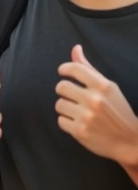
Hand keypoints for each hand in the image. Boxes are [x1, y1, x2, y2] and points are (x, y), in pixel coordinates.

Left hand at [56, 45, 137, 165]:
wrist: (130, 141)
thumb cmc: (118, 111)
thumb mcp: (109, 88)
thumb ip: (89, 69)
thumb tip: (75, 48)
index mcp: (103, 86)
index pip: (74, 69)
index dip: (64, 68)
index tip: (62, 72)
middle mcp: (94, 100)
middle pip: (61, 86)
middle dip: (65, 91)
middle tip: (74, 97)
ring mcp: (87, 116)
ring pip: (59, 104)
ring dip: (66, 108)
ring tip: (79, 112)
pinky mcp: (80, 131)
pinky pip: (60, 120)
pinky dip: (67, 122)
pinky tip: (80, 123)